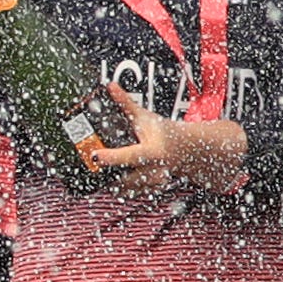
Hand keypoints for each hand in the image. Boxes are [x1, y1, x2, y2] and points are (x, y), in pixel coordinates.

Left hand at [82, 113, 251, 191]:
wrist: (187, 149)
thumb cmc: (166, 132)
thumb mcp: (145, 117)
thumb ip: (126, 103)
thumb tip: (111, 87)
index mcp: (152, 151)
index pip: (129, 156)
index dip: (110, 157)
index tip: (95, 155)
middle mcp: (155, 170)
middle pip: (124, 179)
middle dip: (108, 176)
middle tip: (95, 166)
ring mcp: (154, 183)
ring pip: (127, 190)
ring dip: (114, 183)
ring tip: (103, 174)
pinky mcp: (151, 190)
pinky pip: (132, 194)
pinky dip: (122, 189)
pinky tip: (115, 181)